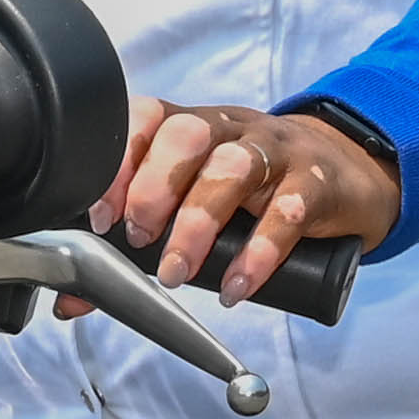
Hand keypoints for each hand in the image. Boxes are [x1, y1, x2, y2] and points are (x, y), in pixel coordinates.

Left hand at [77, 94, 402, 312]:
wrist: (347, 173)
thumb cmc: (256, 191)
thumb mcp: (195, 206)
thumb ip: (134, 248)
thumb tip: (71, 300)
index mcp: (190, 126)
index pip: (144, 118)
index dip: (117, 162)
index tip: (100, 215)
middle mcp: (229, 129)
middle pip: (185, 136)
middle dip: (152, 189)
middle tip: (140, 238)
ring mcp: (276, 152)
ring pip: (232, 167)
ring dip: (196, 223)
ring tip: (177, 272)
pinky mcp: (315, 184)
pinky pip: (287, 211)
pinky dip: (259, 254)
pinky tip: (237, 286)